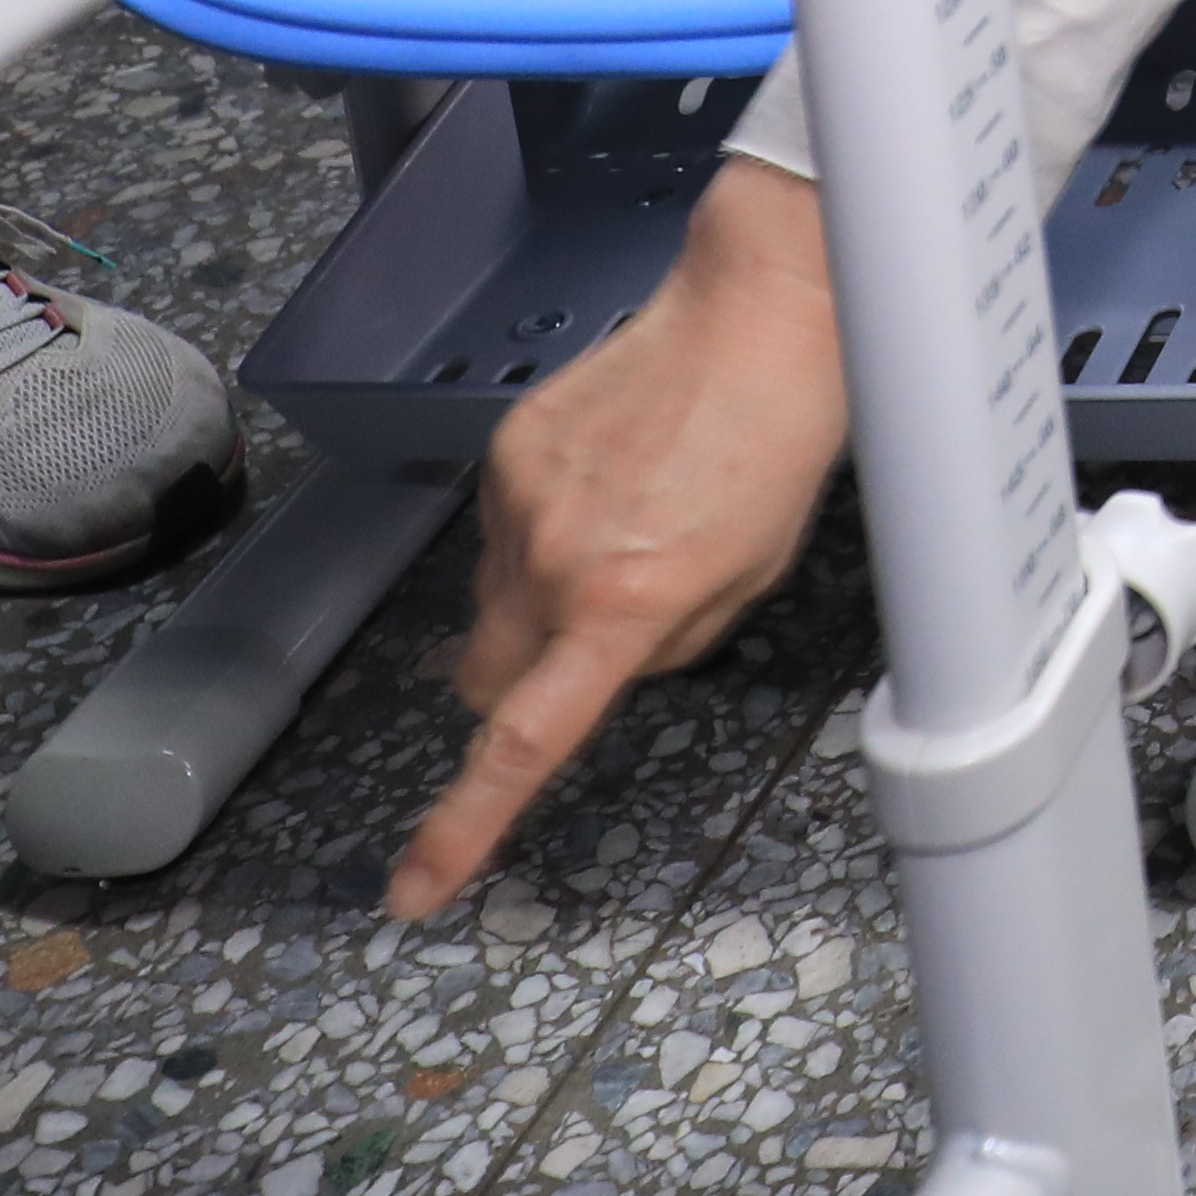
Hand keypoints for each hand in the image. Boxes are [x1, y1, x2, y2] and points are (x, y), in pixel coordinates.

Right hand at [388, 153, 846, 916]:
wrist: (754, 312)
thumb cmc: (778, 440)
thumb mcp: (750, 577)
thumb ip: (665, 646)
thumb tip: (608, 671)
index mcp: (626, 605)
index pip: (524, 742)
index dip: (464, 826)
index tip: (417, 883)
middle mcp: (556, 560)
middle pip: (487, 681)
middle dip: (523, 684)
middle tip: (594, 639)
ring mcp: (520, 502)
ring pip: (493, 604)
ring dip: (538, 599)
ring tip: (628, 527)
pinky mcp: (505, 451)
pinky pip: (501, 531)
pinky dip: (541, 530)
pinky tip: (608, 480)